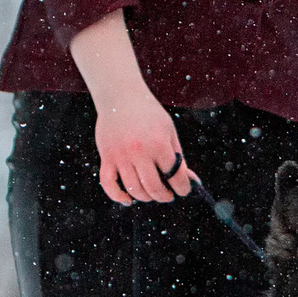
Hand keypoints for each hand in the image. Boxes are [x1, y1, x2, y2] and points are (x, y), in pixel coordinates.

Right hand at [95, 88, 197, 205]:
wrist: (121, 96)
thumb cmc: (149, 114)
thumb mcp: (169, 132)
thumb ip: (178, 157)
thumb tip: (191, 181)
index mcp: (158, 144)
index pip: (175, 176)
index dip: (183, 188)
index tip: (184, 190)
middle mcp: (139, 152)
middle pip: (154, 188)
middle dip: (165, 196)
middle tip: (168, 195)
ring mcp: (120, 156)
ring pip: (134, 189)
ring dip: (146, 197)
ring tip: (152, 194)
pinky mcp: (106, 157)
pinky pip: (109, 184)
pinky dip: (118, 196)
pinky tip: (128, 200)